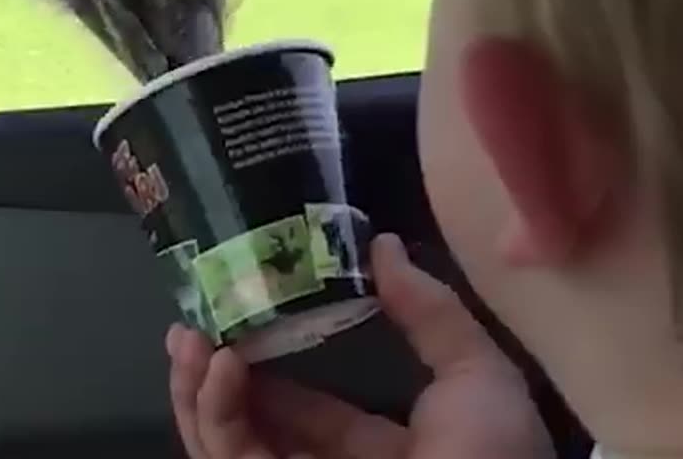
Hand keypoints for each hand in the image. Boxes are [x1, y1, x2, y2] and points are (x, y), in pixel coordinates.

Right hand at [166, 233, 552, 458]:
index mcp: (389, 454)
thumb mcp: (478, 376)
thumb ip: (429, 312)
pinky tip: (219, 365)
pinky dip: (213, 416)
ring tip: (190, 337)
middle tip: (193, 323)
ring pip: (226, 446)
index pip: (317, 415)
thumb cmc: (491, 458)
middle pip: (257, 430)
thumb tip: (384, 245)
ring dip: (200, 390)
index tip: (244, 321)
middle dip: (217, 377)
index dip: (277, 371)